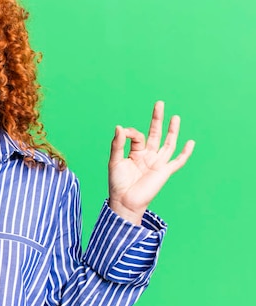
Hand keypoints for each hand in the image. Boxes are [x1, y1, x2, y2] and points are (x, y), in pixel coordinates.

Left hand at [108, 101, 194, 224]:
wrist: (125, 201)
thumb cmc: (117, 183)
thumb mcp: (114, 160)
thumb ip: (118, 144)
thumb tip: (119, 127)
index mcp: (135, 152)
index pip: (137, 136)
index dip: (130, 132)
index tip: (123, 133)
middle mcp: (148, 156)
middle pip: (155, 134)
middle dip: (157, 119)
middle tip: (159, 103)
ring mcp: (157, 163)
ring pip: (168, 144)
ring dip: (171, 131)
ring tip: (175, 117)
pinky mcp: (164, 172)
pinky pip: (178, 161)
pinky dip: (185, 152)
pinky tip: (191, 142)